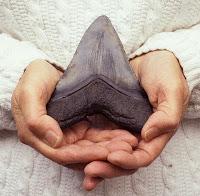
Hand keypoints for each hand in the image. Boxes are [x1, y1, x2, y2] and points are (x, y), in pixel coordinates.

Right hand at [11, 60, 137, 164]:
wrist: (47, 68)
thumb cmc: (34, 78)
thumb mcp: (29, 94)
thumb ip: (35, 118)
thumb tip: (55, 141)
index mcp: (39, 136)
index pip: (62, 154)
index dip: (83, 156)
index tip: (105, 153)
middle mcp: (55, 139)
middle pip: (80, 153)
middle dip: (102, 153)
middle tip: (125, 149)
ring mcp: (69, 133)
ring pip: (90, 146)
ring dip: (109, 147)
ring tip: (130, 143)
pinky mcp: (80, 126)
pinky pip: (96, 135)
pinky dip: (109, 137)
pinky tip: (124, 135)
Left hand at [82, 50, 189, 189]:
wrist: (148, 58)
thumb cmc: (163, 72)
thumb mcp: (171, 90)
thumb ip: (166, 115)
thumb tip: (147, 136)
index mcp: (155, 133)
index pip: (142, 156)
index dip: (128, 160)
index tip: (112, 156)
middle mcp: (138, 135)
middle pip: (123, 159)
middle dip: (108, 167)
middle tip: (90, 170)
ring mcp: (123, 128)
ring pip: (110, 151)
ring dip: (96, 161)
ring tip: (80, 167)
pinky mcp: (111, 119)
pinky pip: (100, 137)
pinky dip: (91, 147)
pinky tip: (77, 152)